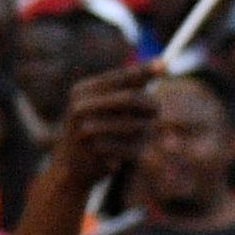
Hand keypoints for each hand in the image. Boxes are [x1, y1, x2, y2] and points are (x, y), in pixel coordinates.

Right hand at [47, 61, 158, 189]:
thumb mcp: (107, 106)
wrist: (68, 169)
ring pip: (133, 124)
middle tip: (158, 111)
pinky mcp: (92, 150)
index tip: (166, 65)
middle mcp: (80, 104)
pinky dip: (132, 151)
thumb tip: (162, 65)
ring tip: (138, 137)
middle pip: (130, 98)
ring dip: (143, 132)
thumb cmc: (95, 134)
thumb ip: (130, 87)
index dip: (144, 71)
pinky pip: (128, 147)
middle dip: (150, 106)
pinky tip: (122, 155)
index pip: (121, 76)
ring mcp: (82, 126)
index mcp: (83, 90)